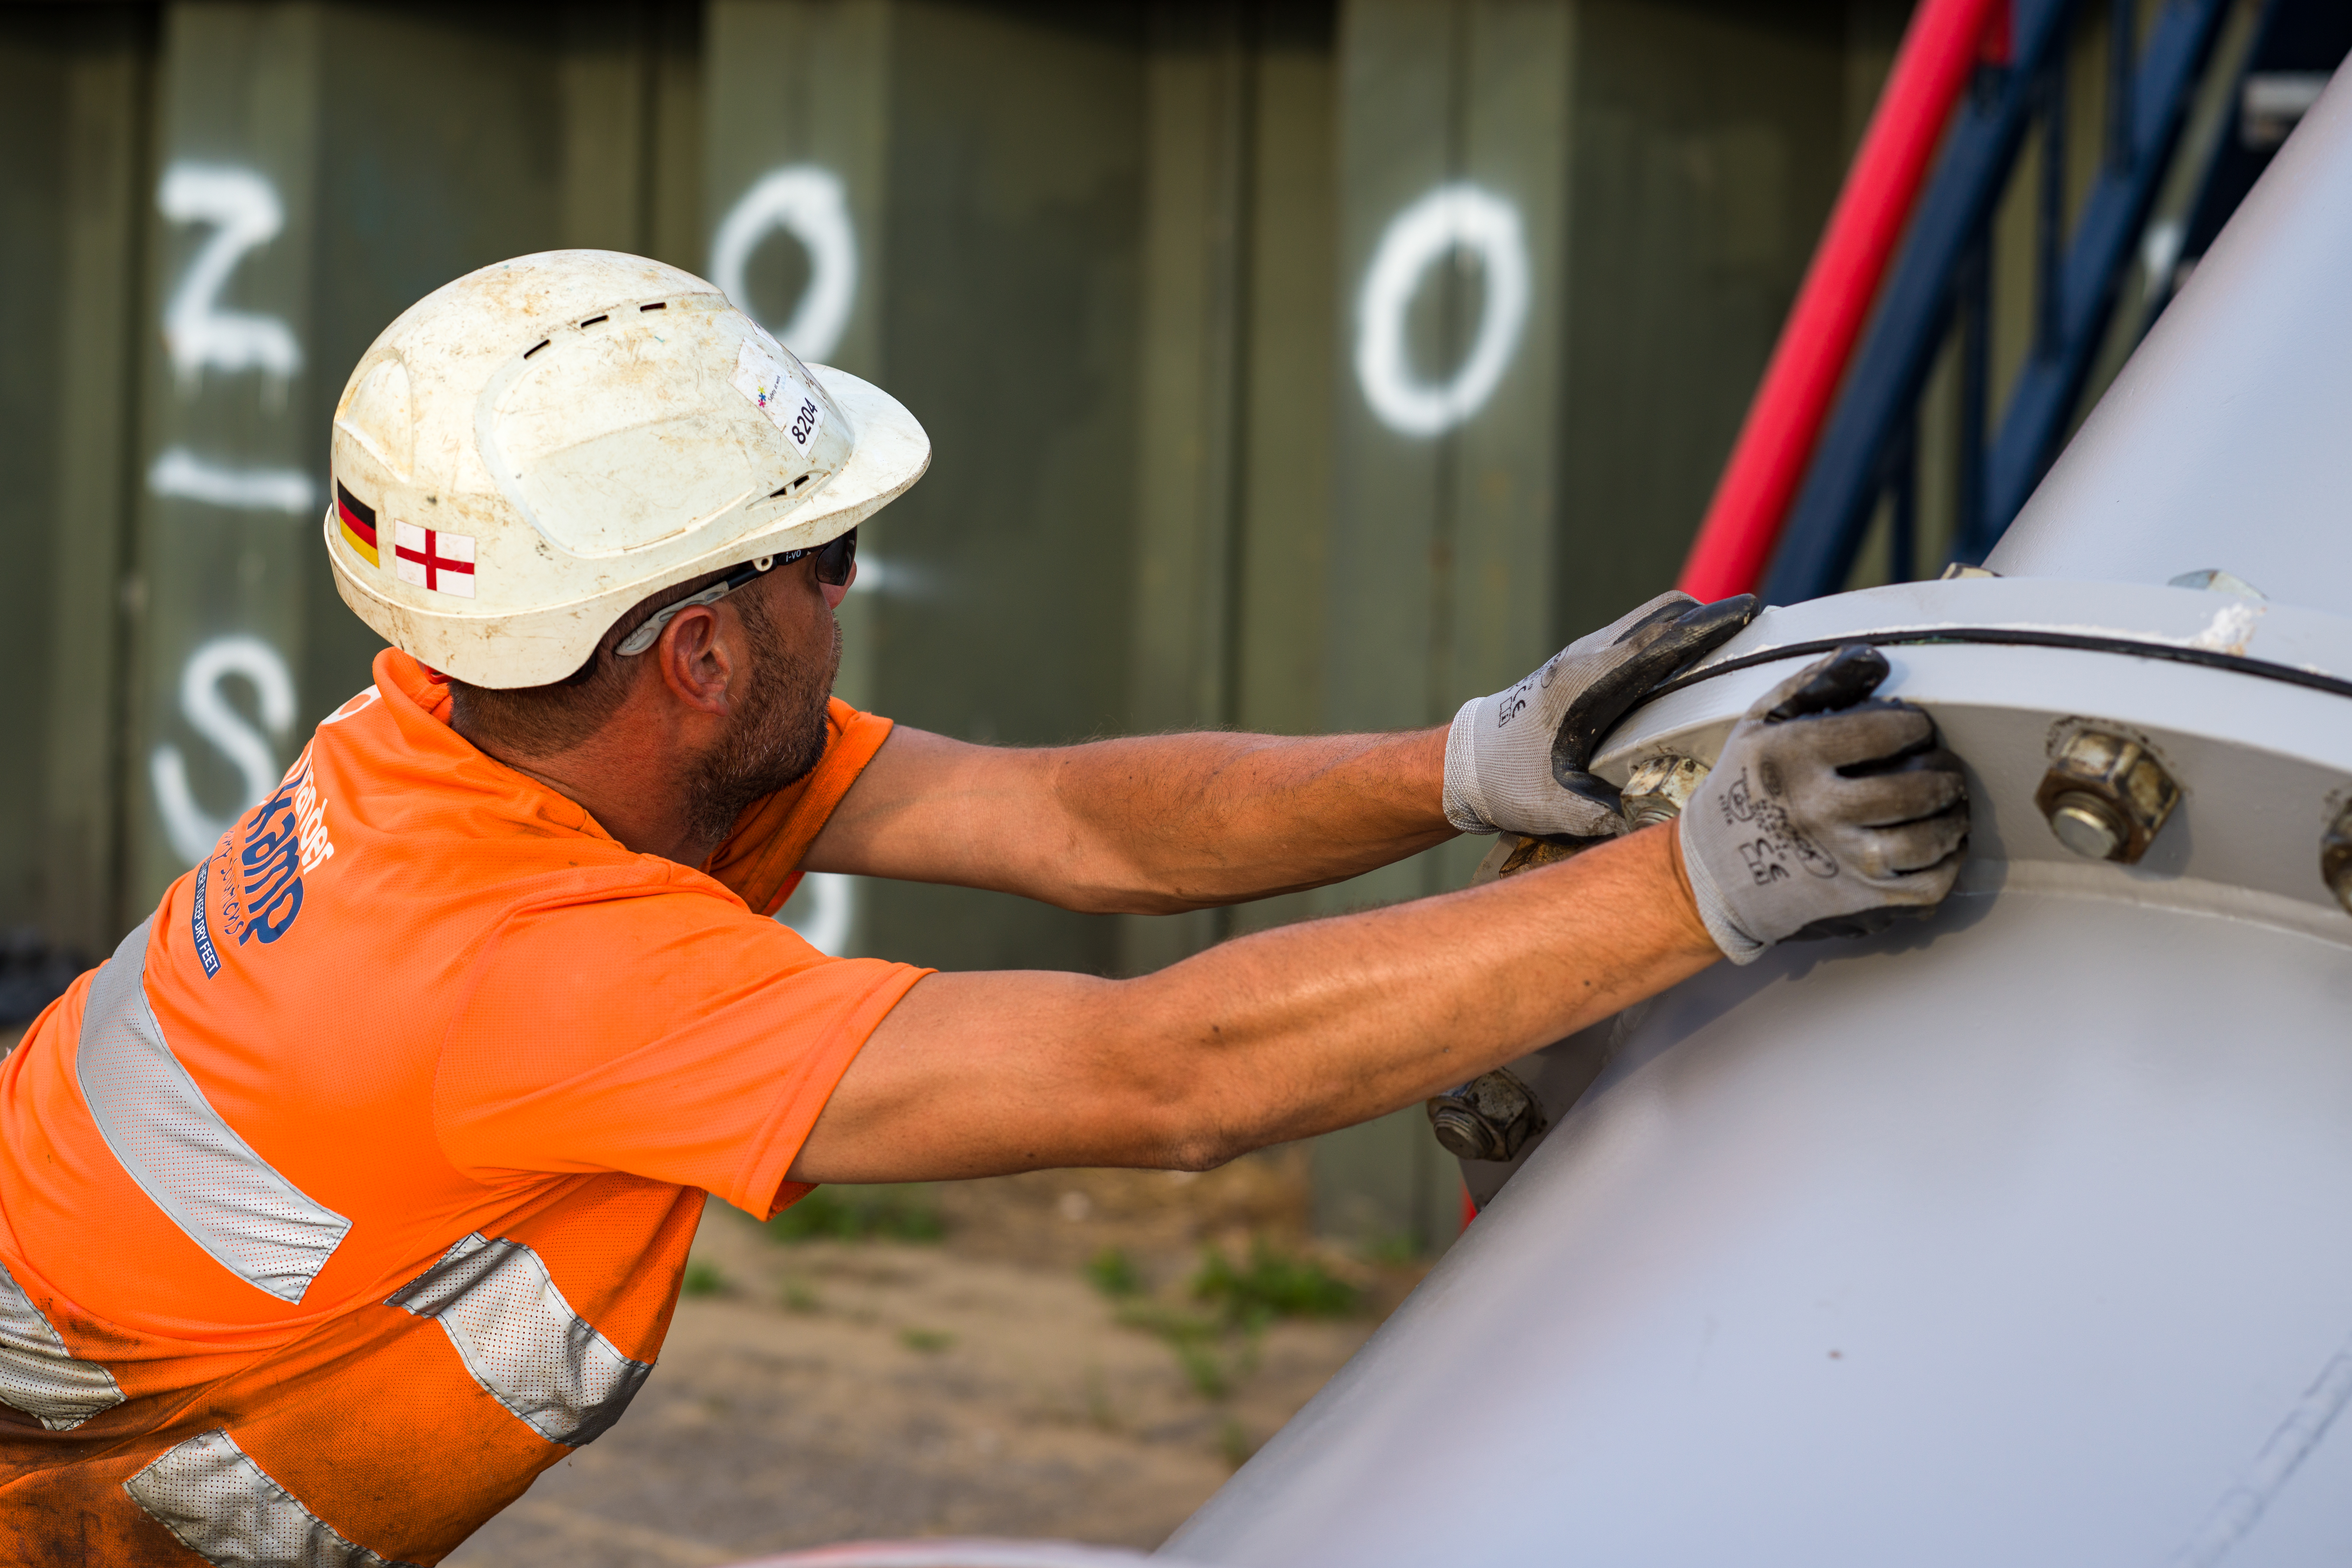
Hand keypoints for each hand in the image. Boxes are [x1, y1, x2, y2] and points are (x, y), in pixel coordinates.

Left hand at [1443, 592, 1756, 837]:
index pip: (1661, 639)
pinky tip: (1681, 674)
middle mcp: (1587, 655)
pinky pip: (1632, 637)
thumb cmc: (1507, 780)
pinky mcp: (1578, 662)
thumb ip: (1609, 814)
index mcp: (1589, 681)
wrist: (1463, 764)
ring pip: (1646, 620)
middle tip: (1749, 636)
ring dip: (1684, 630)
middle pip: (1661, 614)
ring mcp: (1581, 653)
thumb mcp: (1559, 805)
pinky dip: (1662, 642)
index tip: (1749, 612)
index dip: (1709, 626)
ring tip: (1726, 653)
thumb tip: (1663, 828)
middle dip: (1706, 620)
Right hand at [1677, 646, 1968, 962]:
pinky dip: (1948, 861)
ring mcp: (1841, 861)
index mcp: (1793, 759)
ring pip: (1927, 840)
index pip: (1882, 731)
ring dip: (1952, 816)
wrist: (1714, 872)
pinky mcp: (1859, 899)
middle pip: (1914, 789)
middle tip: (1940, 765)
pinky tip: (1941, 842)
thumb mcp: (1759, 723)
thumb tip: (1874, 661)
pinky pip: (1928, 885)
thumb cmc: (1746, 789)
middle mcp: (1818, 811)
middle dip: (1943, 771)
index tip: (1914, 727)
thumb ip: (1814, 684)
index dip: (1914, 725)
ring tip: (1948, 801)